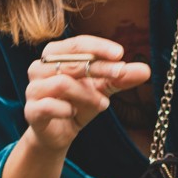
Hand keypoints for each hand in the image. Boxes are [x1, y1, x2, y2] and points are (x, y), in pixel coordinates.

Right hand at [22, 36, 151, 153]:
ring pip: (62, 83)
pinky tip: (74, 113)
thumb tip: (146, 70)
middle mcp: (39, 67)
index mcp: (54, 54)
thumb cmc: (78, 103)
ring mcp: (33, 89)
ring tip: (103, 104)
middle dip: (99, 68)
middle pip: (71, 62)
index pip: (77, 44)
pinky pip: (49, 105)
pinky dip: (67, 108)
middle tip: (121, 74)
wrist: (60, 133)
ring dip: (87, 93)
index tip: (121, 53)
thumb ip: (120, 78)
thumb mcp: (102, 88)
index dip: (98, 47)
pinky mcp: (31, 110)